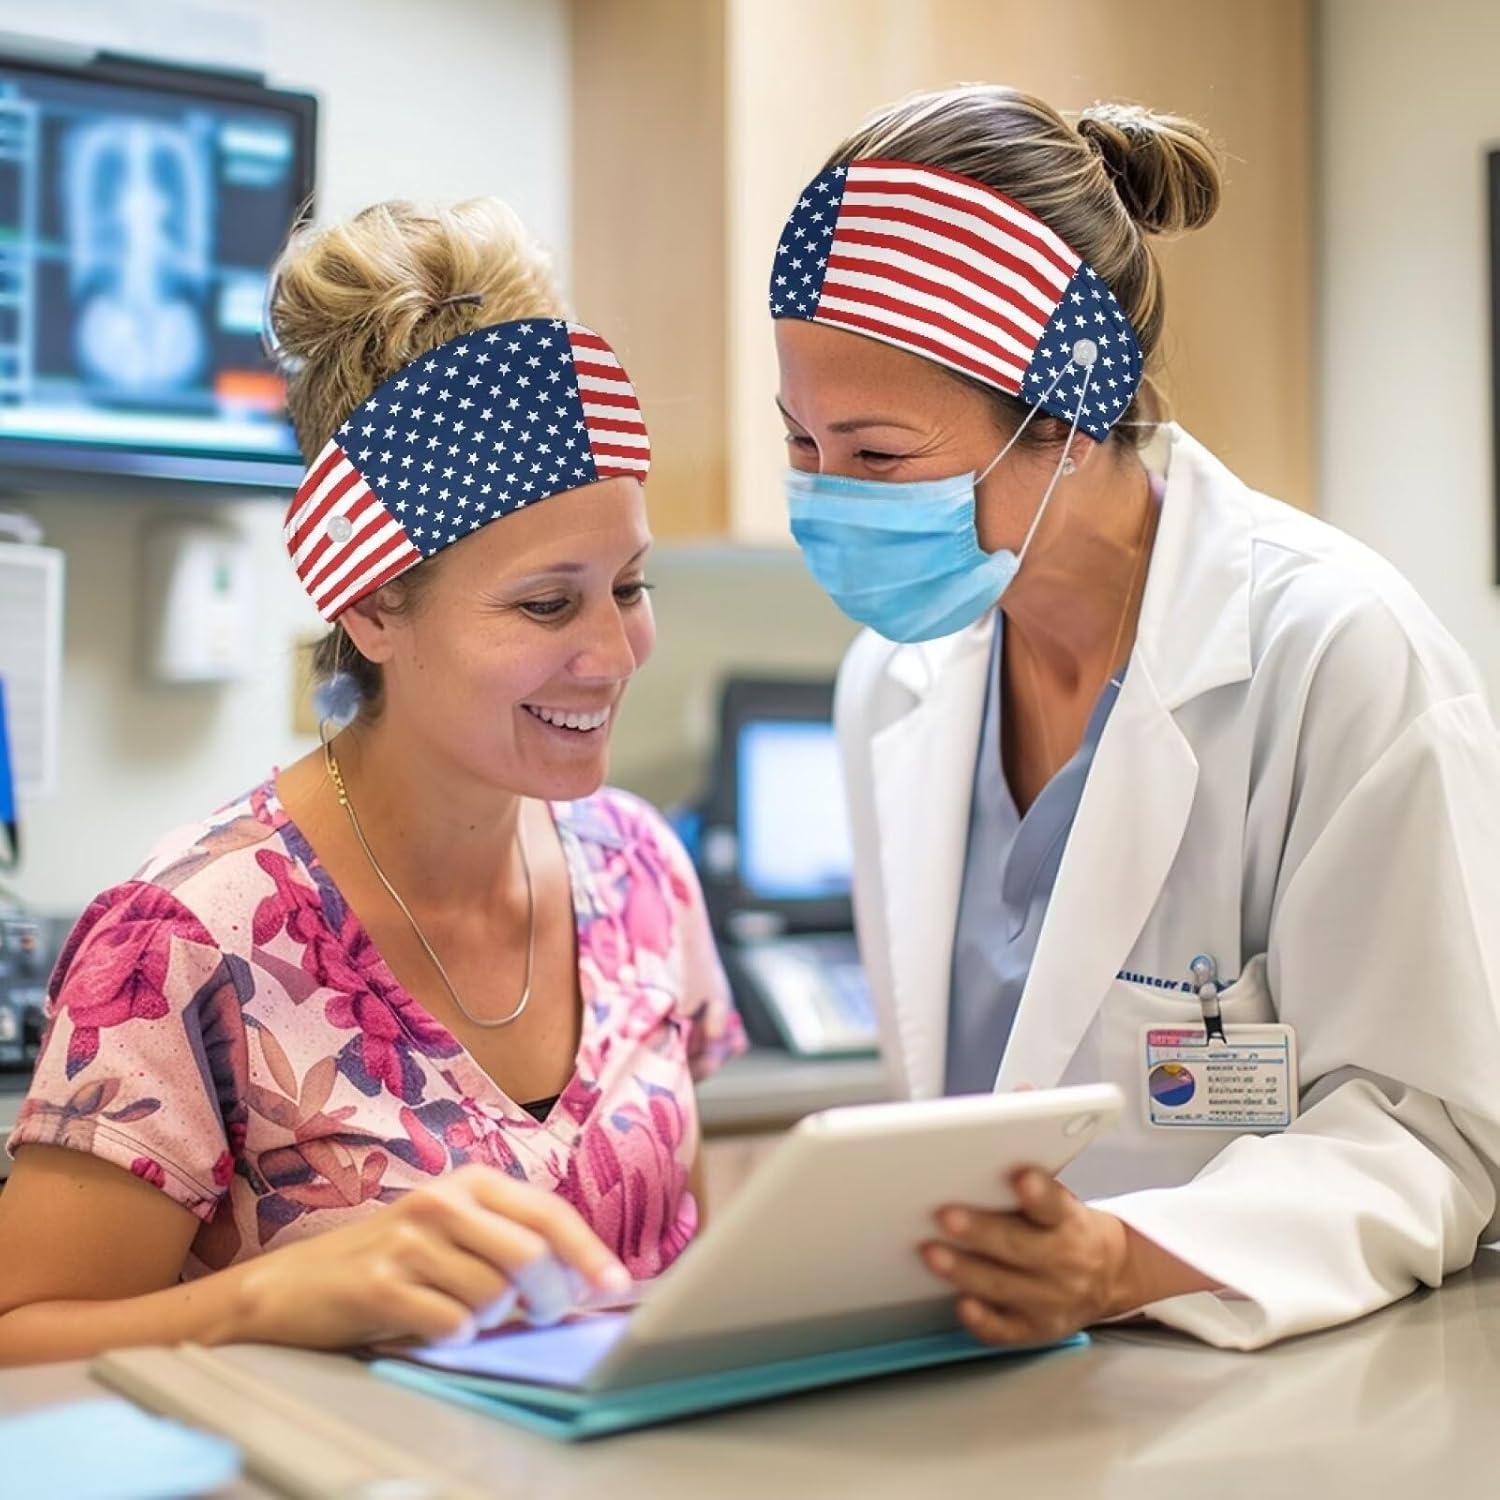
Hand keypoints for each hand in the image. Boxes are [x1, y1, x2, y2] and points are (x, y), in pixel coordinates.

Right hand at [225, 1165, 629, 1349]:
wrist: (292, 1287)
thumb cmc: (389, 1263)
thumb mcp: (452, 1235)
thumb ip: (510, 1245)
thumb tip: (581, 1283)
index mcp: (469, 1182)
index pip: (549, 1212)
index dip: (588, 1252)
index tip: (615, 1286)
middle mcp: (442, 1201)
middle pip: (532, 1255)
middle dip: (550, 1297)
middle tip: (545, 1317)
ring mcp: (410, 1241)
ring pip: (494, 1296)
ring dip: (491, 1321)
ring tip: (462, 1313)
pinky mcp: (381, 1284)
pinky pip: (451, 1325)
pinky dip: (454, 1337)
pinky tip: (432, 1326)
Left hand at [920, 1168, 1202, 1344]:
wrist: (1109, 1274)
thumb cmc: (1065, 1221)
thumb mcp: (1059, 1184)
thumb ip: (1038, 1141)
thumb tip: (1021, 1095)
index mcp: (1069, 1220)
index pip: (1055, 1203)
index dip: (1038, 1191)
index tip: (1020, 1176)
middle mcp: (1063, 1261)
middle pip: (1020, 1247)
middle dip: (981, 1231)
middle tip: (945, 1214)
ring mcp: (1050, 1298)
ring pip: (1005, 1286)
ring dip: (966, 1270)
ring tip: (931, 1253)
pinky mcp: (1035, 1327)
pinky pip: (1007, 1330)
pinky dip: (984, 1319)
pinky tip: (960, 1303)